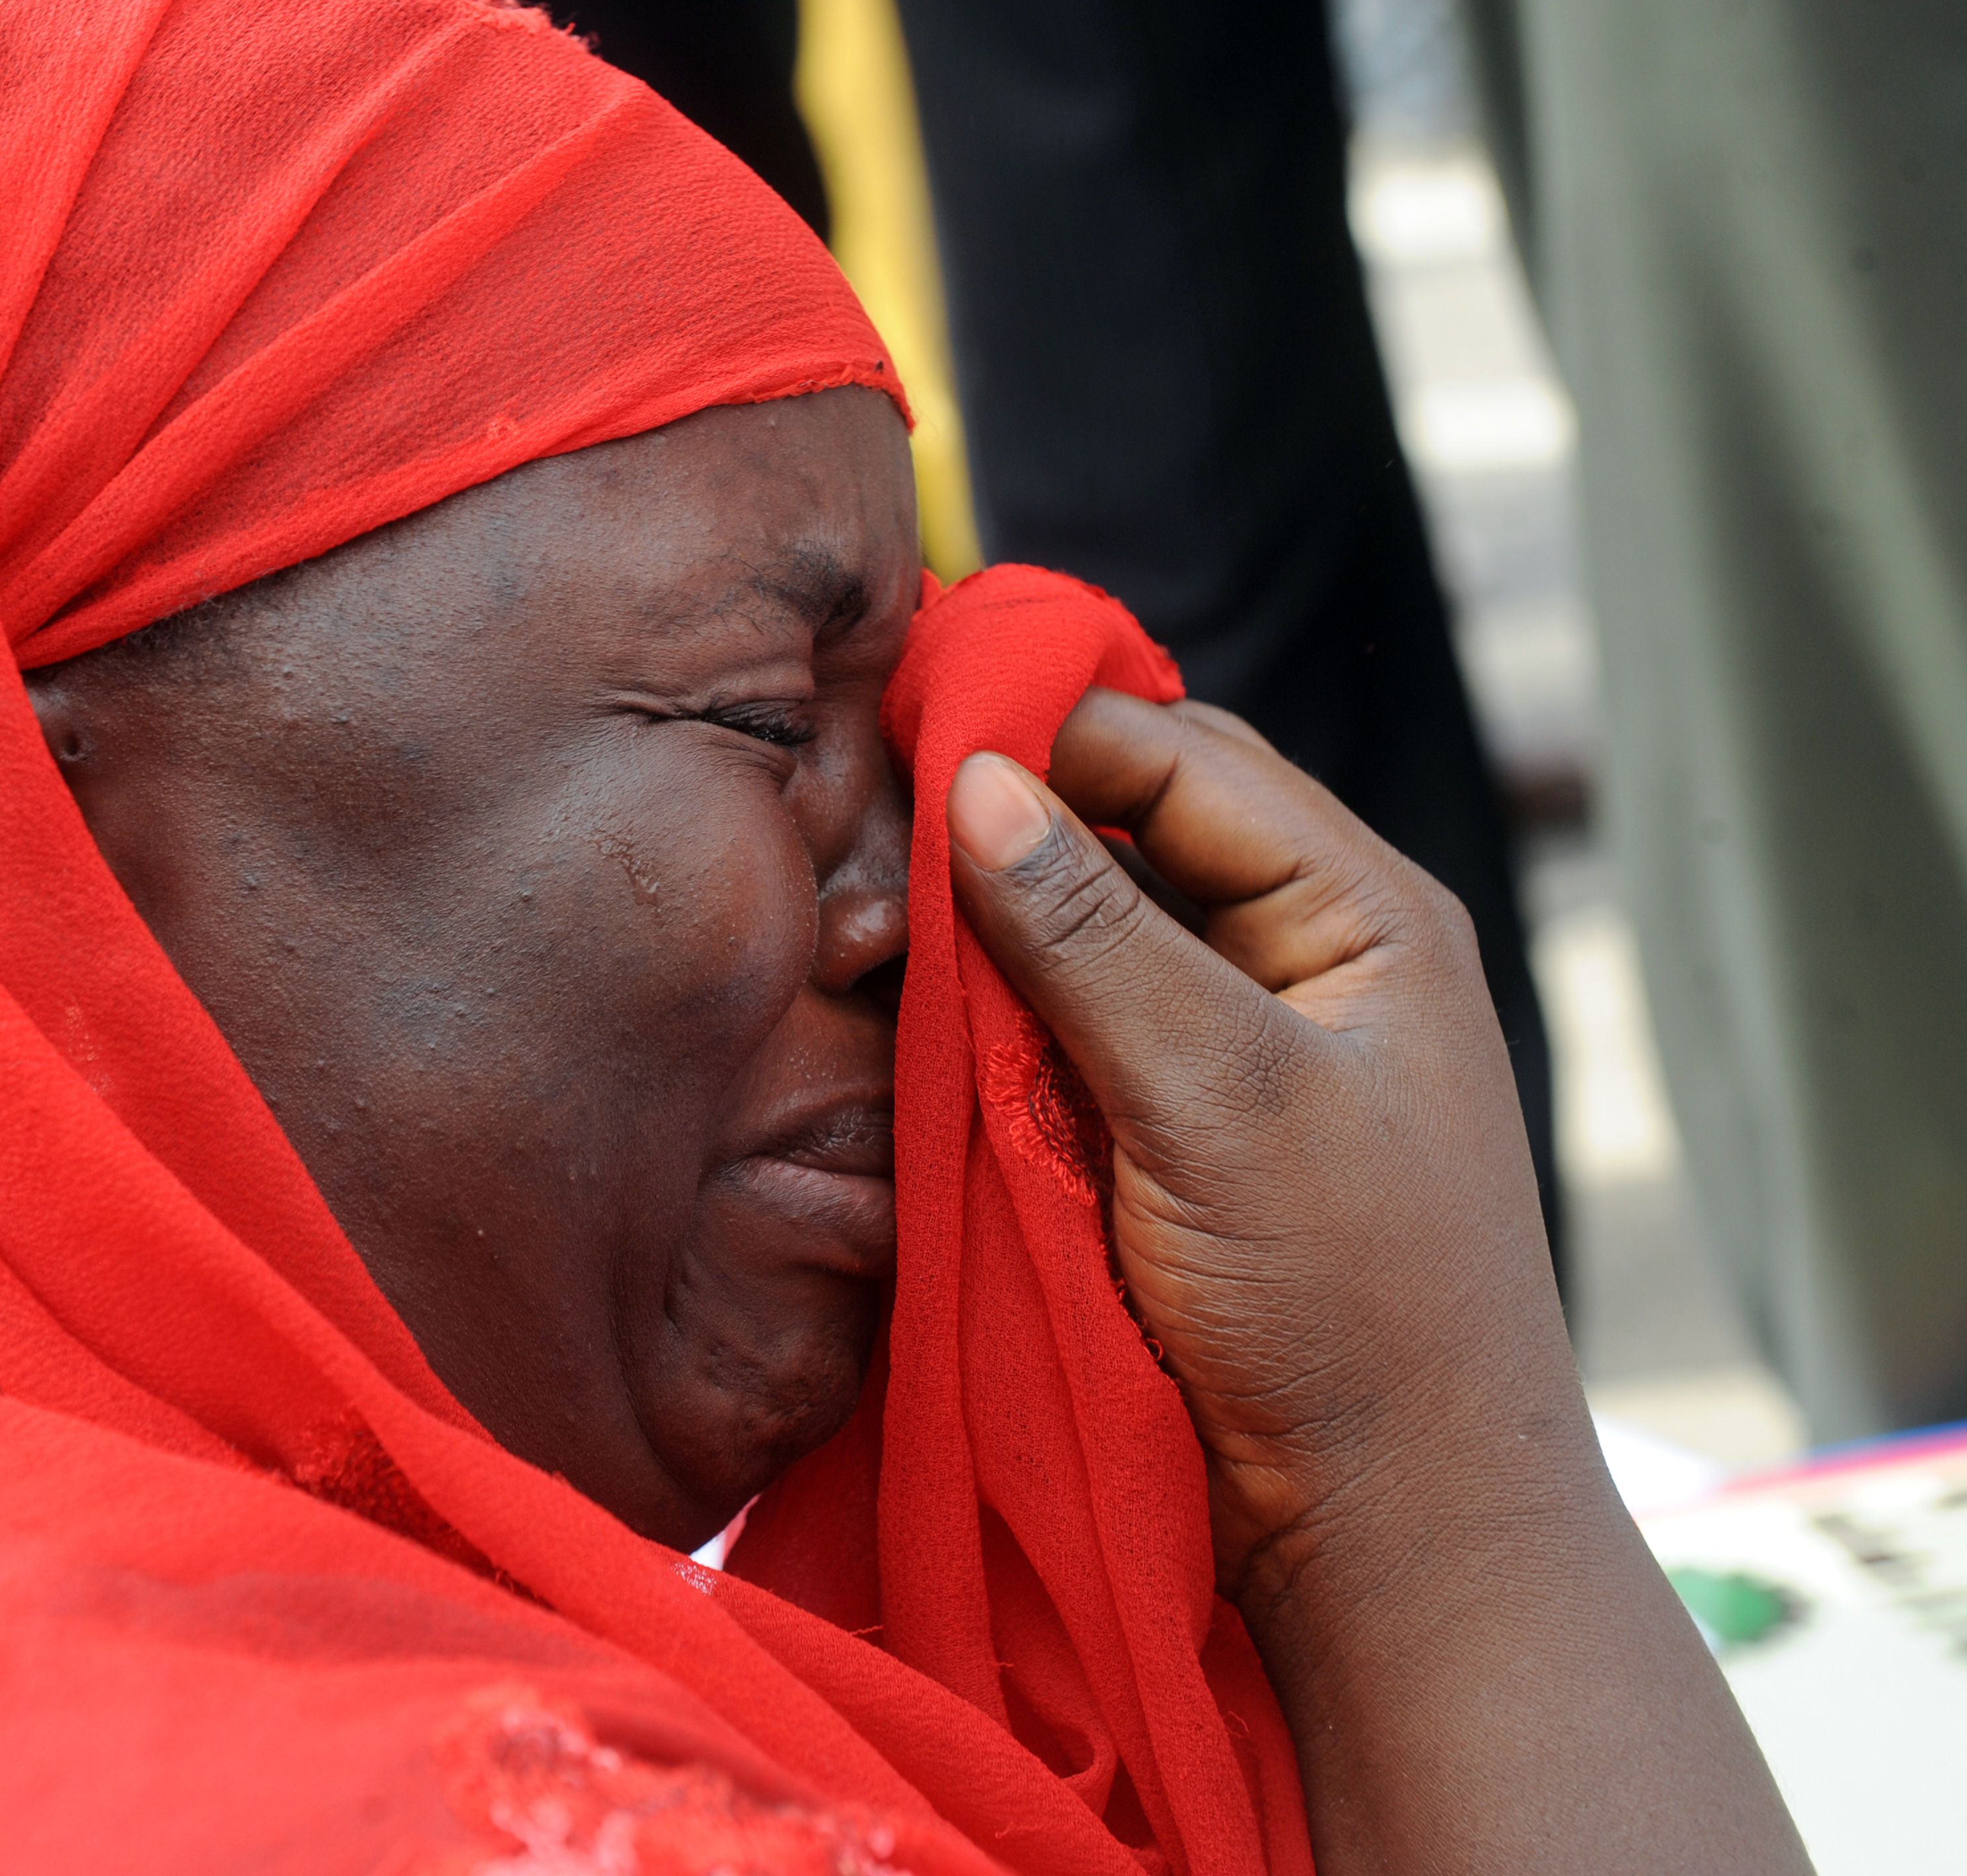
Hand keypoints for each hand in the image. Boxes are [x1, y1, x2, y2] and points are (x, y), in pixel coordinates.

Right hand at [943, 687, 1558, 1587]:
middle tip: (872, 834)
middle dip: (1010, 822)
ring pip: (1089, 928)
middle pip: (1132, 828)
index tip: (904, 733)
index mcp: (1364, 911)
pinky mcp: (1176, 1127)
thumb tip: (971, 781)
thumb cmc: (1348, 1309)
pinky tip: (919, 1017)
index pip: (1183, 752)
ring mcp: (1238, 1043)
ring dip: (992, 927)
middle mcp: (1307, 954)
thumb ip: (1092, 938)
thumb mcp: (1217, 1100)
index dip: (1047, 732)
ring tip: (874, 922)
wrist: (1388, 1528)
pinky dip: (999, 1017)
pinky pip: (1071, 1028)